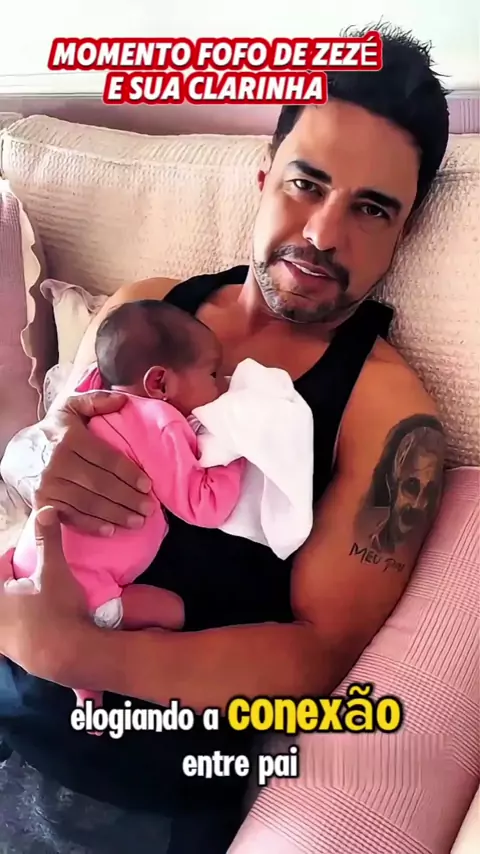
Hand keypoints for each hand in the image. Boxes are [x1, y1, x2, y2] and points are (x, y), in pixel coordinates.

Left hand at [0, 507, 90, 680]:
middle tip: (32, 577)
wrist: (67, 656)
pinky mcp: (11, 654)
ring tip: (36, 599)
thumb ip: (48, 541)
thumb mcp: (54, 570)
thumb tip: (45, 509)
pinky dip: (20, 625)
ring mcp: (1, 638)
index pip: (0, 565)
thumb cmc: (56, 610)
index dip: (12, 558)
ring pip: (5, 614)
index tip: (23, 556)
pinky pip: (10, 633)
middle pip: (2, 591)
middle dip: (12, 582)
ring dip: (16, 605)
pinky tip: (38, 623)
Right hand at [35, 391, 154, 534]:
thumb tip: (124, 400)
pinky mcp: (42, 504)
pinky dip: (92, 526)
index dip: (129, 473)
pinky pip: (71, 517)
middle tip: (149, 508)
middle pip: (100, 484)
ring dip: (116, 514)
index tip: (147, 485)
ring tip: (138, 521)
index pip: (106, 458)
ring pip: (89, 503)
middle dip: (128, 498)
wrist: (14, 454)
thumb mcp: (69, 408)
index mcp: (70, 438)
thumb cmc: (51, 431)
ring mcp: (49, 486)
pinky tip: (111, 530)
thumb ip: (96, 401)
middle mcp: (58, 463)